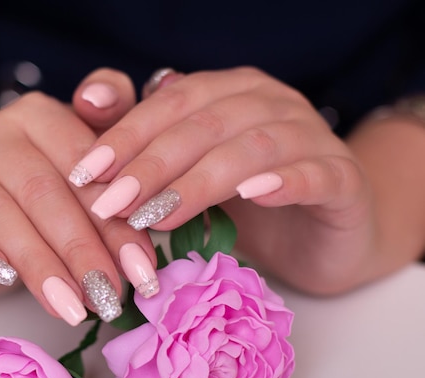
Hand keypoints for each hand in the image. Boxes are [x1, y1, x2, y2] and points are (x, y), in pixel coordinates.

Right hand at [0, 69, 158, 325]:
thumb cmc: (53, 182)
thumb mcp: (90, 160)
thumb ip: (115, 143)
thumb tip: (119, 134)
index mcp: (40, 115)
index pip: (82, 165)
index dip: (115, 219)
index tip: (141, 267)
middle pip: (41, 191)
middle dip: (80, 249)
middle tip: (109, 296)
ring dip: (38, 264)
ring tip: (72, 307)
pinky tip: (4, 280)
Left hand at [70, 67, 375, 293]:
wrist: (324, 234)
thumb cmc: (245, 203)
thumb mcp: (189, 173)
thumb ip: (143, 142)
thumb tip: (88, 102)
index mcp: (229, 92)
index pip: (170, 103)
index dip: (125, 136)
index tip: (85, 174)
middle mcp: (270, 103)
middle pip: (204, 124)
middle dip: (151, 165)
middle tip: (111, 204)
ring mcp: (311, 137)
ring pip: (251, 148)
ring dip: (200, 181)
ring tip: (158, 215)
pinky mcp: (342, 178)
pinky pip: (314, 173)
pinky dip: (283, 181)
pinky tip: (252, 195)